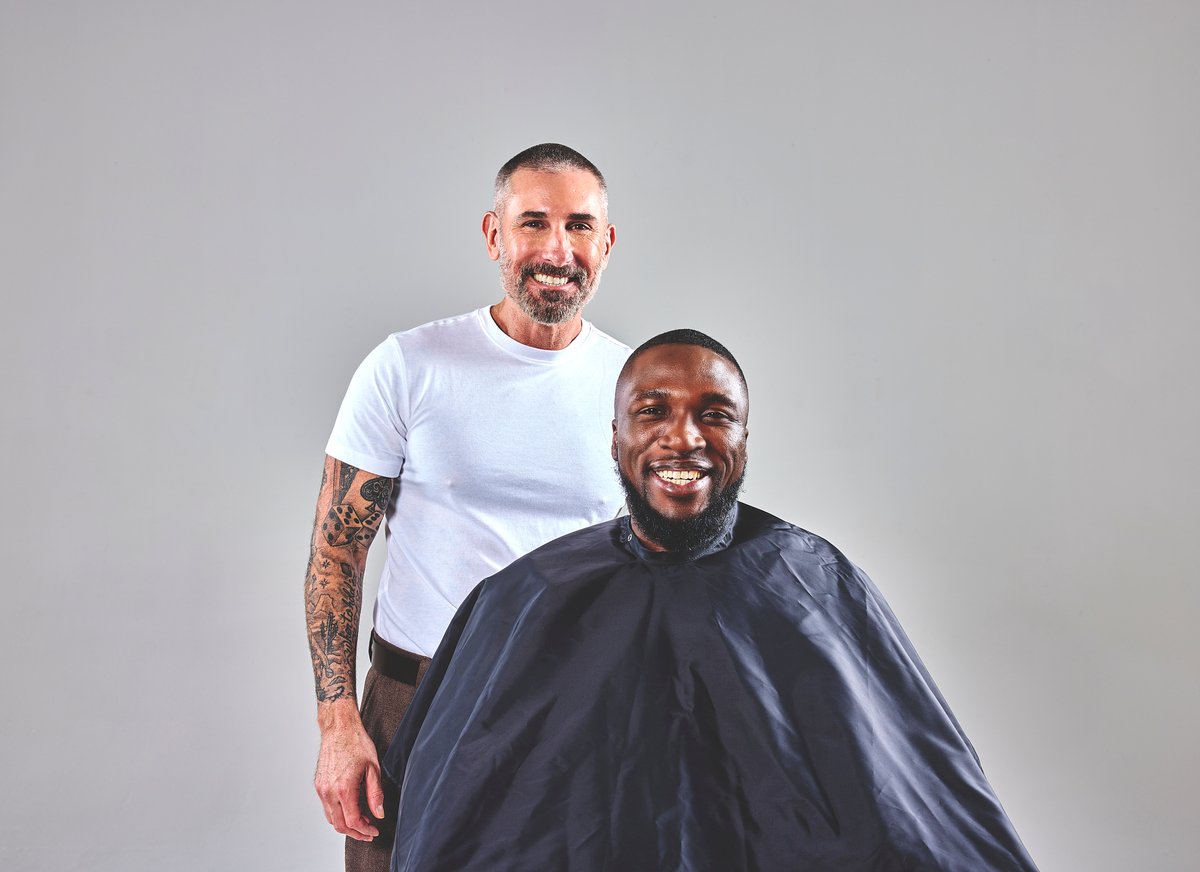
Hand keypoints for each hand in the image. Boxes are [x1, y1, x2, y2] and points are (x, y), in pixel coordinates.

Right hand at [314, 715, 385, 841]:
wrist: (339, 728)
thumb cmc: (356, 743)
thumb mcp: (373, 768)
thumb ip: (376, 794)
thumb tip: (379, 814)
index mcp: (344, 789)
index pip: (353, 821)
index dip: (365, 830)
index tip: (374, 831)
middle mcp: (329, 792)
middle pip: (340, 825)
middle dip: (355, 832)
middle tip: (369, 832)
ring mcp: (321, 789)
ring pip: (331, 818)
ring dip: (346, 824)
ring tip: (362, 821)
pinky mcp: (318, 785)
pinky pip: (326, 807)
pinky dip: (337, 814)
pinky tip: (350, 809)